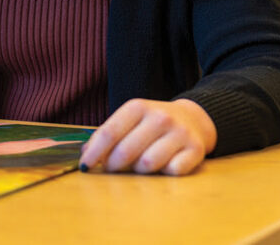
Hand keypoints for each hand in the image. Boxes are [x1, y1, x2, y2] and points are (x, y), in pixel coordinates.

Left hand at [79, 98, 216, 175]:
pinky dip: (164, 173)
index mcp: (138, 107)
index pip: (109, 133)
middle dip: (112, 165)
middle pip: (125, 151)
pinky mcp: (196, 150)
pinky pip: (172, 171)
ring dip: (139, 170)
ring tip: (139, 164)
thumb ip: (108, 134)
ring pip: (147, 164)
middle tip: (111, 168)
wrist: (193, 119)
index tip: (85, 166)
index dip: (94, 152)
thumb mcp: (129, 120)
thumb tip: (84, 154)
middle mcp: (160, 117)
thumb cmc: (152, 124)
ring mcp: (179, 133)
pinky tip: (164, 164)